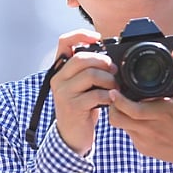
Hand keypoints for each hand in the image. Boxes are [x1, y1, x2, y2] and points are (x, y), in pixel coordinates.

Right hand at [49, 29, 115, 155]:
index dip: (81, 35)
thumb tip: (107, 55)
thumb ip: (86, 70)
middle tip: (114, 71)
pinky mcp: (73, 107)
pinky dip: (109, 95)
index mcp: (59, 70)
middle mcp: (58, 79)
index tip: (98, 38)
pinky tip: (111, 99)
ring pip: (91, 74)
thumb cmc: (80, 108)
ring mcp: (63, 93)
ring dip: (109, 80)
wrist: (71, 137)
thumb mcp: (80, 86)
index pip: (64, 42)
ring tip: (114, 87)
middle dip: (104, 62)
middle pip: (82, 58)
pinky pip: (96, 94)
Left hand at [107, 50, 172, 172]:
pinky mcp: (143, 149)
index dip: (119, 100)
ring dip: (120, 114)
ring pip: (121, 126)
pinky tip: (138, 118)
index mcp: (162, 113)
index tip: (114, 90)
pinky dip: (129, 124)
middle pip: (118, 119)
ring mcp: (145, 141)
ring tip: (126, 104)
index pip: (132, 109)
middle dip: (113, 106)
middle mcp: (151, 129)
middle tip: (116, 95)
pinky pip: (129, 134)